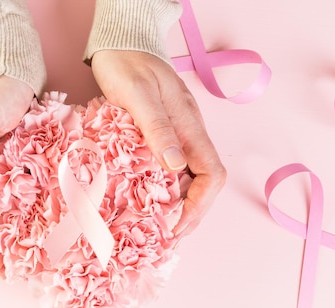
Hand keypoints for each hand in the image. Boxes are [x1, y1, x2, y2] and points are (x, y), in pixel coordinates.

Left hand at [91, 50, 226, 237]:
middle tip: (167, 237)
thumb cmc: (127, 65)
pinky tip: (149, 202)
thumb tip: (175, 166)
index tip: (177, 227)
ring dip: (179, 206)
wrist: (121, 43)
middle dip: (191, 214)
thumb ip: (157, 128)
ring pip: (190, 179)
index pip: (212, 175)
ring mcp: (178, 135)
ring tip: (159, 228)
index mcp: (190, 126)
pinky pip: (173, 170)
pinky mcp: (163, 136)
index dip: (199, 205)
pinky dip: (165, 191)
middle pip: (205, 183)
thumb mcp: (137, 94)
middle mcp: (189, 134)